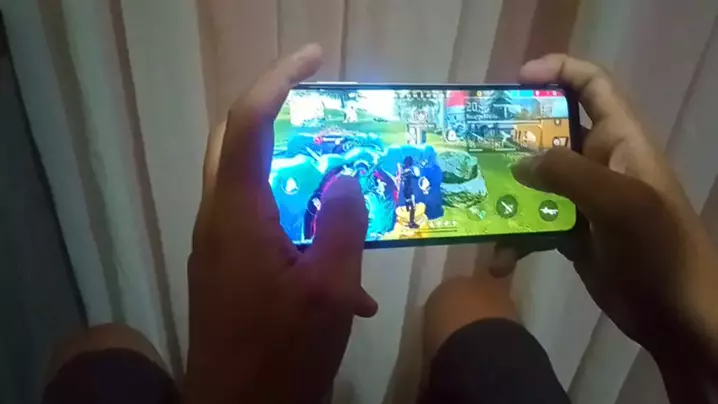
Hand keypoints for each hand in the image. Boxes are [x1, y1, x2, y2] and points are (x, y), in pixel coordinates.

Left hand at [185, 44, 377, 403]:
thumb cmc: (283, 354)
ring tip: (345, 187)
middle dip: (278, 114)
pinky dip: (297, 222)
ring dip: (294, 174)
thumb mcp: (328, 289)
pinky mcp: (226, 269)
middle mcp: (219, 219)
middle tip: (325, 111)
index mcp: (239, 214)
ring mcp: (218, 245)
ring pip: (250, 182)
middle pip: (236, 142)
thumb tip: (343, 178)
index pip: (249, 123)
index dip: (280, 80)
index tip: (315, 59)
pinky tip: (344, 270)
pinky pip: (260, 223)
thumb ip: (339, 224)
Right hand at [491, 55, 717, 361]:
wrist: (676, 314)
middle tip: (475, 145)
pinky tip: (498, 261)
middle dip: (513, 138)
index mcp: (620, 140)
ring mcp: (584, 200)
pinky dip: (514, 240)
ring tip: (475, 208)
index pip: (593, 86)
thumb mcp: (619, 202)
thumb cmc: (657, 249)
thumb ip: (568, 173)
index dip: (558, 71)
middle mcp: (599, 163)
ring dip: (506, 196)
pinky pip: (534, 225)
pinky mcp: (571, 233)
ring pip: (535, 182)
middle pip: (551, 133)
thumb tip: (518, 164)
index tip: (517, 81)